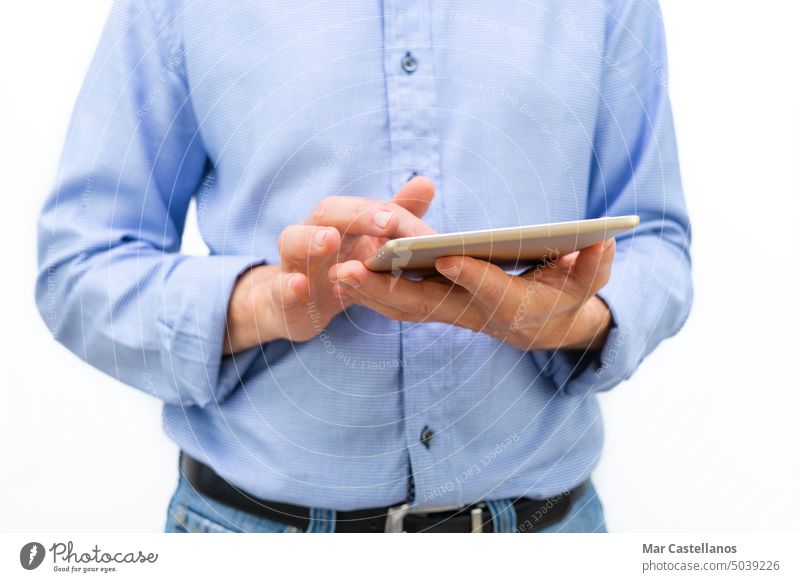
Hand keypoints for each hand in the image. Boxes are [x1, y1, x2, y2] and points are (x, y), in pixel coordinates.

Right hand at [223, 177, 435, 352]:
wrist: (298, 305)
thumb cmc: (340, 268)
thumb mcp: (369, 246)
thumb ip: (395, 218)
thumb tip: (426, 183)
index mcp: (338, 221)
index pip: (362, 207)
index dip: (385, 212)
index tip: (409, 223)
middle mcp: (311, 233)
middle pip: (327, 212)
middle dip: (357, 215)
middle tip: (386, 222)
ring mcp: (292, 263)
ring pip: (292, 241)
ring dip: (311, 239)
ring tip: (331, 239)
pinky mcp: (282, 295)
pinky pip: (280, 287)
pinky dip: (288, 285)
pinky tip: (300, 285)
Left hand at [329, 238, 615, 351]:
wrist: (546, 323)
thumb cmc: (567, 295)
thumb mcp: (588, 280)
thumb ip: (594, 264)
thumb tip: (603, 240)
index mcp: (517, 308)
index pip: (494, 294)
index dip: (474, 277)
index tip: (448, 258)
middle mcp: (477, 316)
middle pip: (430, 307)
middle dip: (390, 291)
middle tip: (351, 271)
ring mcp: (453, 313)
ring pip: (406, 308)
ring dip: (371, 294)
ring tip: (337, 271)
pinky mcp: (437, 305)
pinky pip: (399, 302)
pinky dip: (373, 290)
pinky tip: (346, 270)